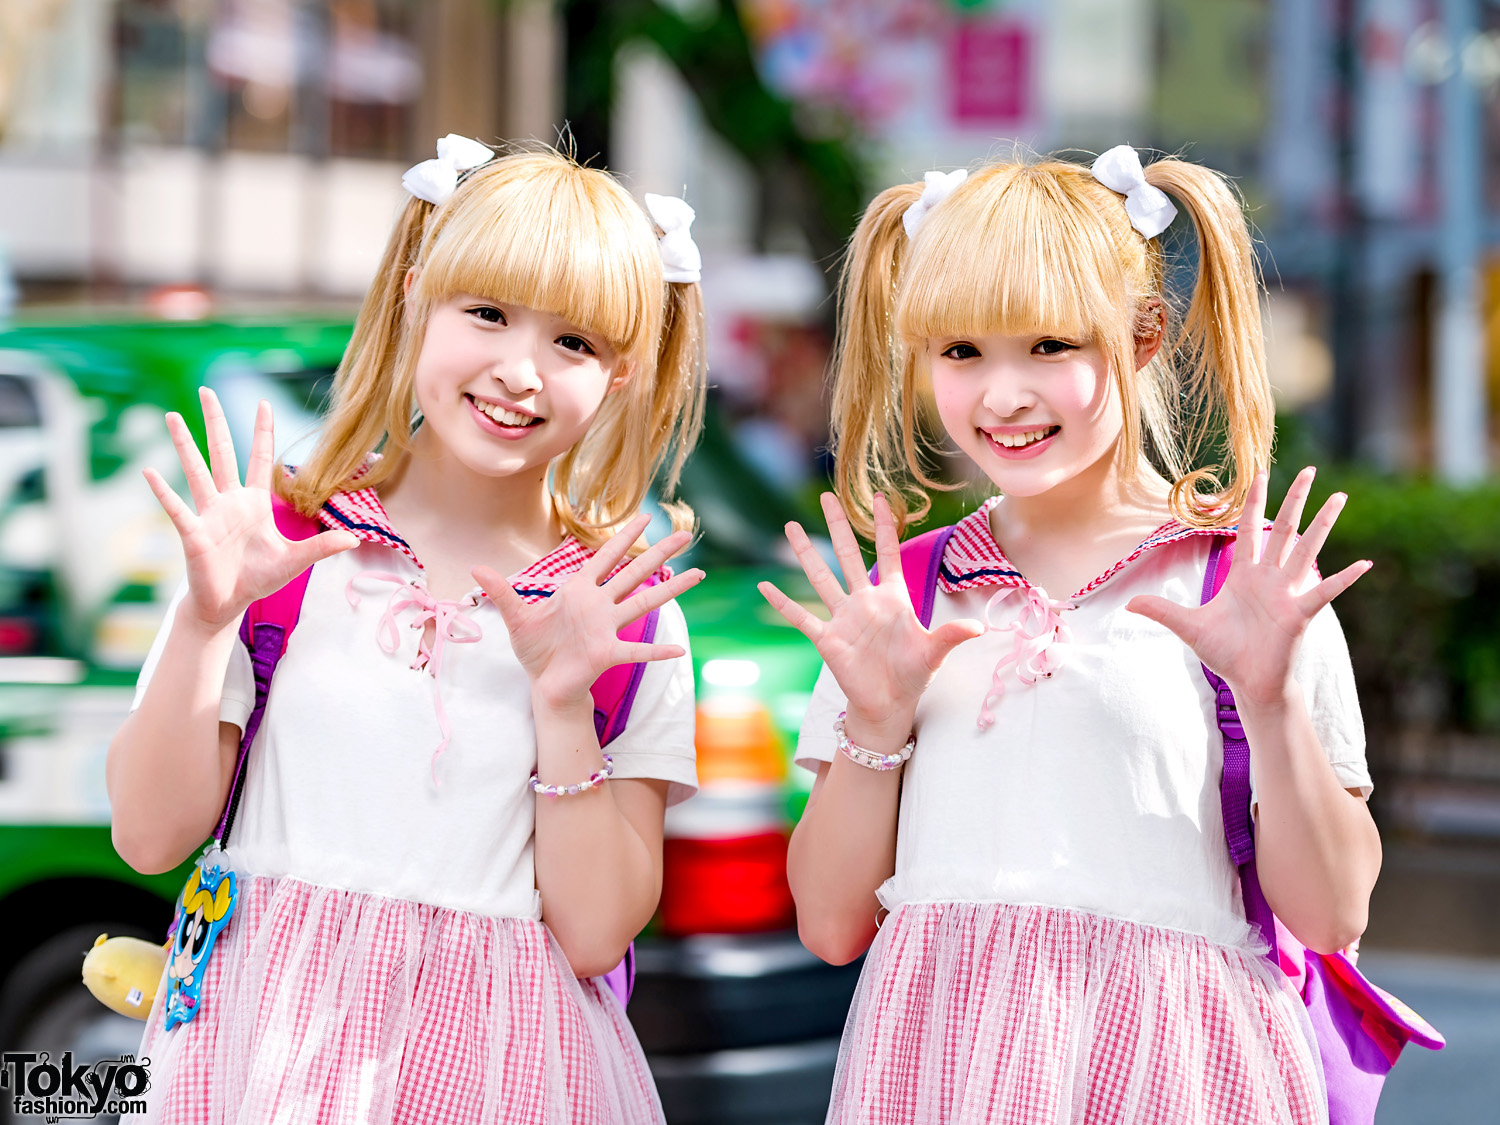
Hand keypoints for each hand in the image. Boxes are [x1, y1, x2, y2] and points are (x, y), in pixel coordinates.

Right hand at [144, 388, 358, 633]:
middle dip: (216, 422)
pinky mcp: (194, 533)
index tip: (263, 401)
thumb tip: (356, 538)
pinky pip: (177, 509)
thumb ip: (322, 547)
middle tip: (205, 390)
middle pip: (222, 453)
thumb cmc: (258, 579)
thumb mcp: (295, 560)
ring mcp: (209, 514)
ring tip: (171, 416)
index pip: (261, 459)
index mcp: (255, 503)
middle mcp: (230, 501)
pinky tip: (150, 472)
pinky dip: (163, 492)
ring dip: (184, 444)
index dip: (262, 432)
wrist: (228, 604)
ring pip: (196, 471)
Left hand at [472, 514, 702, 710]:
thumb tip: (474, 567)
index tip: (645, 516)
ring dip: (671, 589)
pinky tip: (680, 649)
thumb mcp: (515, 617)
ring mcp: (607, 628)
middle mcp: (599, 606)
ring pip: (644, 603)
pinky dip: (657, 650)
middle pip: (634, 573)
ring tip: (698, 574)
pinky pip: (636, 650)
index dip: (624, 537)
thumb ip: (501, 591)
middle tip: (685, 535)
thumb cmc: (535, 649)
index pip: (605, 557)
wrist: (543, 683)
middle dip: (659, 553)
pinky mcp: (608, 654)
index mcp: (579, 591)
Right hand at [758, 493, 982, 732]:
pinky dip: (782, 603)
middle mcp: (864, 601)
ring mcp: (843, 618)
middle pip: (847, 555)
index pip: (887, 553)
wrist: (889, 704)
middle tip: (827, 496)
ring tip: (790, 527)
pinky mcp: (827, 639)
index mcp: (892, 598)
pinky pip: (801, 617)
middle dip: (838, 525)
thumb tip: (980, 627)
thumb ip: (952, 635)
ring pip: (821, 578)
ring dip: (806, 553)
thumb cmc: (913, 674)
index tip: (878, 497)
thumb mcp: (934, 652)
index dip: (883, 526)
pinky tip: (765, 586)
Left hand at [1127, 467, 1369, 706]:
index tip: (1261, 474)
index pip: (1251, 529)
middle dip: (1295, 499)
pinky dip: (1344, 579)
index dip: (1255, 503)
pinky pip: (1324, 592)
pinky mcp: (1299, 614)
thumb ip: (1161, 610)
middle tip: (1310, 469)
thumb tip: (1128, 603)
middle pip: (1284, 529)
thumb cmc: (1224, 653)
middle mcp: (1269, 578)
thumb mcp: (1187, 626)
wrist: (1248, 683)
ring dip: (1324, 523)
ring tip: (1341, 496)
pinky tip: (1365, 564)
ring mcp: (1287, 593)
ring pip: (1306, 549)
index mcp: (1244, 575)